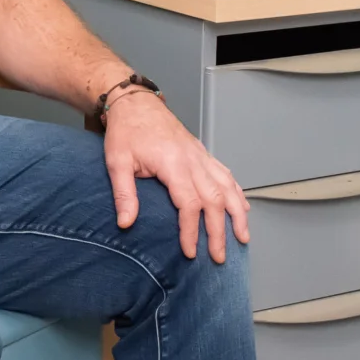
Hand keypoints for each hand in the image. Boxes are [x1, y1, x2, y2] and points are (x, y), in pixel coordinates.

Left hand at [102, 91, 249, 262]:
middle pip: (214, 200)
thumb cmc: (126, 131)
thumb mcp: (117, 162)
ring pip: (227, 187)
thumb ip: (124, 194)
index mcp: (173, 164)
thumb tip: (126, 223)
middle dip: (219, 231)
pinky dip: (236, 192)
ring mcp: (200, 156)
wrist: (135, 102)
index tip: (190, 252)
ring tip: (242, 237)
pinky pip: (225, 174)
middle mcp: (193, 160)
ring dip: (237, 213)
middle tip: (219, 256)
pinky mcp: (201, 153)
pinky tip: (242, 207)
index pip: (189, 204)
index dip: (192, 231)